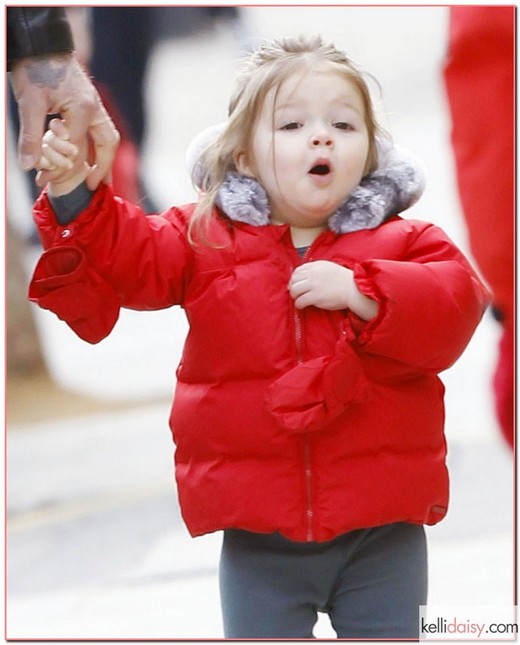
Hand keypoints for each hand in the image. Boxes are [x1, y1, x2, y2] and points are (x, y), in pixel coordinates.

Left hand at [9, 52, 118, 188]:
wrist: (39, 43)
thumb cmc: (34, 69)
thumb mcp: (29, 103)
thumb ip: (31, 136)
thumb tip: (29, 166)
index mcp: (83, 109)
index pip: (76, 148)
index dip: (60, 166)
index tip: (45, 180)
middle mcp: (94, 108)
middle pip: (107, 144)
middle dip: (103, 168)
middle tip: (94, 187)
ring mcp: (94, 104)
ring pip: (107, 137)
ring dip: (104, 159)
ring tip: (98, 178)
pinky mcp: (89, 102)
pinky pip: (99, 130)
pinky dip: (96, 146)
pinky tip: (89, 157)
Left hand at [289, 260, 377, 319]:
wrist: (354, 289)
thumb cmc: (344, 281)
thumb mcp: (329, 268)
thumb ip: (316, 270)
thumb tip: (303, 278)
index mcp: (316, 265)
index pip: (298, 270)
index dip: (294, 279)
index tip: (295, 285)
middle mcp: (313, 273)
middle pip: (294, 280)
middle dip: (292, 287)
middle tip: (296, 294)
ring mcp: (314, 285)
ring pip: (294, 290)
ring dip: (294, 296)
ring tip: (299, 299)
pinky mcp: (315, 296)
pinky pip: (300, 301)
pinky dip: (298, 304)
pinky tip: (301, 306)